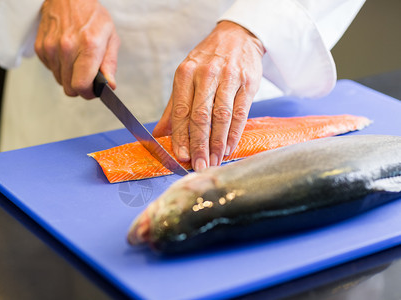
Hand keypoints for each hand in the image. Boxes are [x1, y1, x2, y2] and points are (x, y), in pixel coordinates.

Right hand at [35, 0, 119, 97]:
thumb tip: (109, 85)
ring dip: (69, 76)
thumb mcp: (111, 37)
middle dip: (80, 87)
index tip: (93, 91)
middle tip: (87, 76)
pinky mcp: (40, 48)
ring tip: (77, 60)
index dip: (88, 94)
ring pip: (60, 81)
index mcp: (88, 46)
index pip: (81, 85)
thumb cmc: (93, 16)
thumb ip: (110, 64)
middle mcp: (67, 48)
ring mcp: (51, 48)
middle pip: (69, 88)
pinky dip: (59, 67)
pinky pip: (51, 70)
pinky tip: (66, 54)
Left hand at [153, 21, 264, 170]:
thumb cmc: (208, 60)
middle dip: (199, 145)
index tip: (181, 156)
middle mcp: (206, 75)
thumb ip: (173, 107)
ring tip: (214, 161)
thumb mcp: (186, 77)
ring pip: (221, 116)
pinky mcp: (247, 83)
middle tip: (198, 165)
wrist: (237, 36)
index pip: (181, 111)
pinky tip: (229, 148)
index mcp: (185, 74)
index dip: (181, 136)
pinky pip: (240, 113)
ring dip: (217, 143)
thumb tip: (159, 134)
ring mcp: (229, 78)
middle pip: (201, 116)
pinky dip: (234, 134)